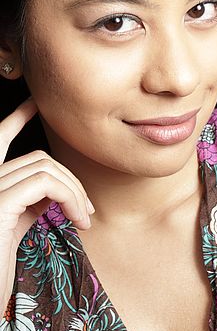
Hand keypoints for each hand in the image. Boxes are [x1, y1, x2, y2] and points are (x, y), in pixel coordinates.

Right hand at [0, 98, 93, 316]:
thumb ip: (30, 201)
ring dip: (76, 192)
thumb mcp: (16, 227)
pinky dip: (71, 197)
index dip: (15, 118)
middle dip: (72, 180)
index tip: (34, 103)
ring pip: (46, 167)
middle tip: (87, 210)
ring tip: (84, 219)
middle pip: (39, 158)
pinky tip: (79, 219)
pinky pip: (45, 183)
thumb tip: (56, 189)